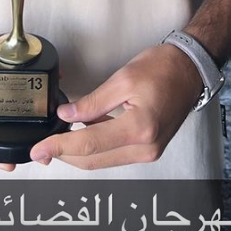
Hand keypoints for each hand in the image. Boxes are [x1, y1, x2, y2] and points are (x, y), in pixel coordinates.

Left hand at [30, 44, 202, 169]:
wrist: (191, 71)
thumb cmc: (163, 68)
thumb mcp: (123, 79)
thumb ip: (93, 102)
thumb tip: (67, 115)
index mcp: (140, 129)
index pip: (89, 144)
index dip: (59, 147)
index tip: (39, 149)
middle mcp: (146, 148)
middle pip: (94, 160)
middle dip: (64, 155)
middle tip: (42, 148)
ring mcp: (149, 152)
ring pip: (103, 161)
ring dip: (79, 152)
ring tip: (59, 138)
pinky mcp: (149, 149)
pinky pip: (115, 155)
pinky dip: (96, 147)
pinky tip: (83, 133)